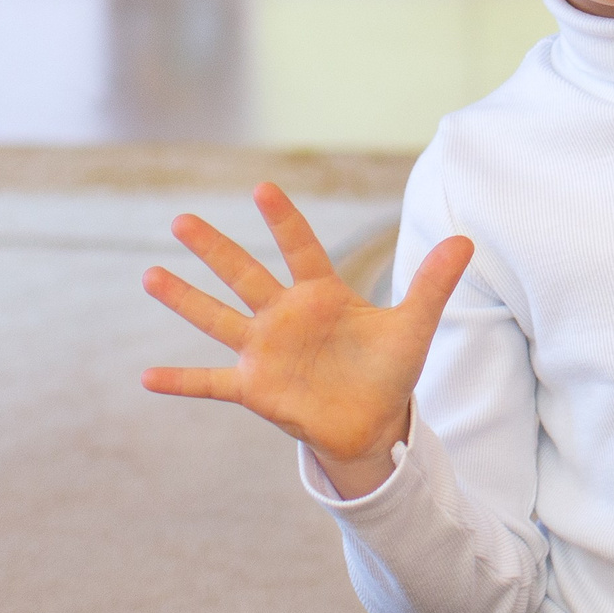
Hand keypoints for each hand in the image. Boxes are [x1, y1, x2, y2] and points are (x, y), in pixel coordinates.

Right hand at [143, 184, 473, 497]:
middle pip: (244, 274)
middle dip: (214, 249)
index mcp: (321, 294)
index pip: (300, 248)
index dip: (283, 221)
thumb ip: (432, 283)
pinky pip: (210, 383)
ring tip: (150, 274)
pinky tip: (146, 378)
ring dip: (184, 299)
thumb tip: (466, 239)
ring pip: (217, 318)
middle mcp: (284, 315)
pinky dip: (181, 381)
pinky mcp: (254, 387)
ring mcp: (264, 350)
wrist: (374, 423)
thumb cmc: (389, 369)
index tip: (264, 189)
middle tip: (182, 219)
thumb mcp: (413, 326)